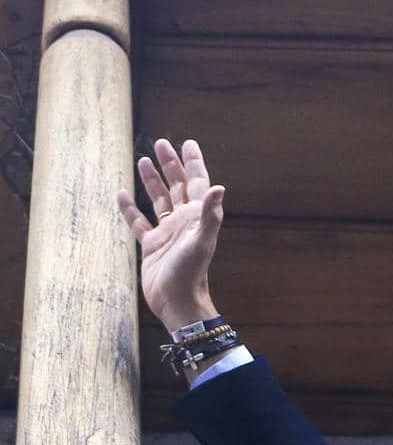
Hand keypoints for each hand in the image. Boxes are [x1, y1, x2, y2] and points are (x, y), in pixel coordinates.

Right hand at [116, 138, 224, 331]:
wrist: (177, 302)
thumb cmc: (191, 273)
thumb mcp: (201, 242)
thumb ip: (210, 215)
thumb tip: (219, 188)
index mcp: (197, 218)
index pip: (198, 183)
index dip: (194, 163)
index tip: (188, 142)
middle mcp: (183, 222)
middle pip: (177, 186)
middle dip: (171, 165)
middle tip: (161, 143)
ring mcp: (167, 233)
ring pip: (158, 200)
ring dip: (152, 181)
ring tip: (144, 160)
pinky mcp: (150, 245)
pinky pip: (138, 221)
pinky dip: (130, 208)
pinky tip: (122, 193)